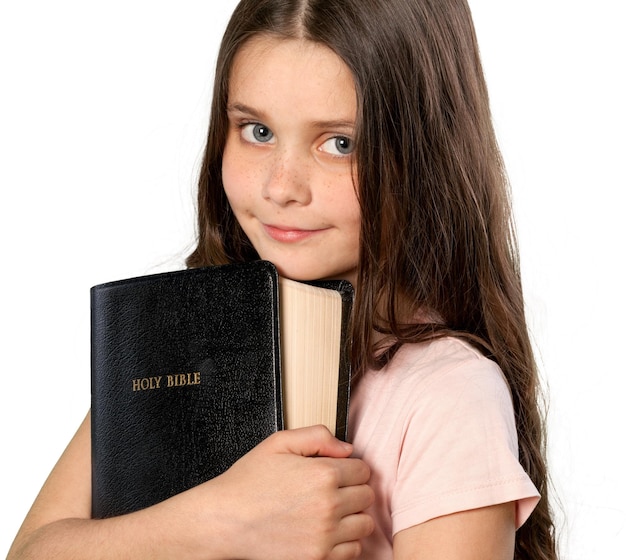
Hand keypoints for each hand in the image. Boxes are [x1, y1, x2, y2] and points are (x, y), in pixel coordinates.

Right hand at [170, 425, 374, 559]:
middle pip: (367, 496)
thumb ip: (317, 436)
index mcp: (322, 474)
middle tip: (332, 489)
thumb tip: (347, 448)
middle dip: (353, 489)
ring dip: (353, 515)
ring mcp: (325, 535)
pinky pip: (353, 550)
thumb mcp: (279, 443)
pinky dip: (346, 541)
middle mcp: (329, 505)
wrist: (224, 520)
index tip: (337, 471)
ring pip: (365, 524)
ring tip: (332, 510)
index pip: (363, 469)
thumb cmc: (248, 481)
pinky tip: (328, 530)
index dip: (350, 467)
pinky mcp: (318, 558)